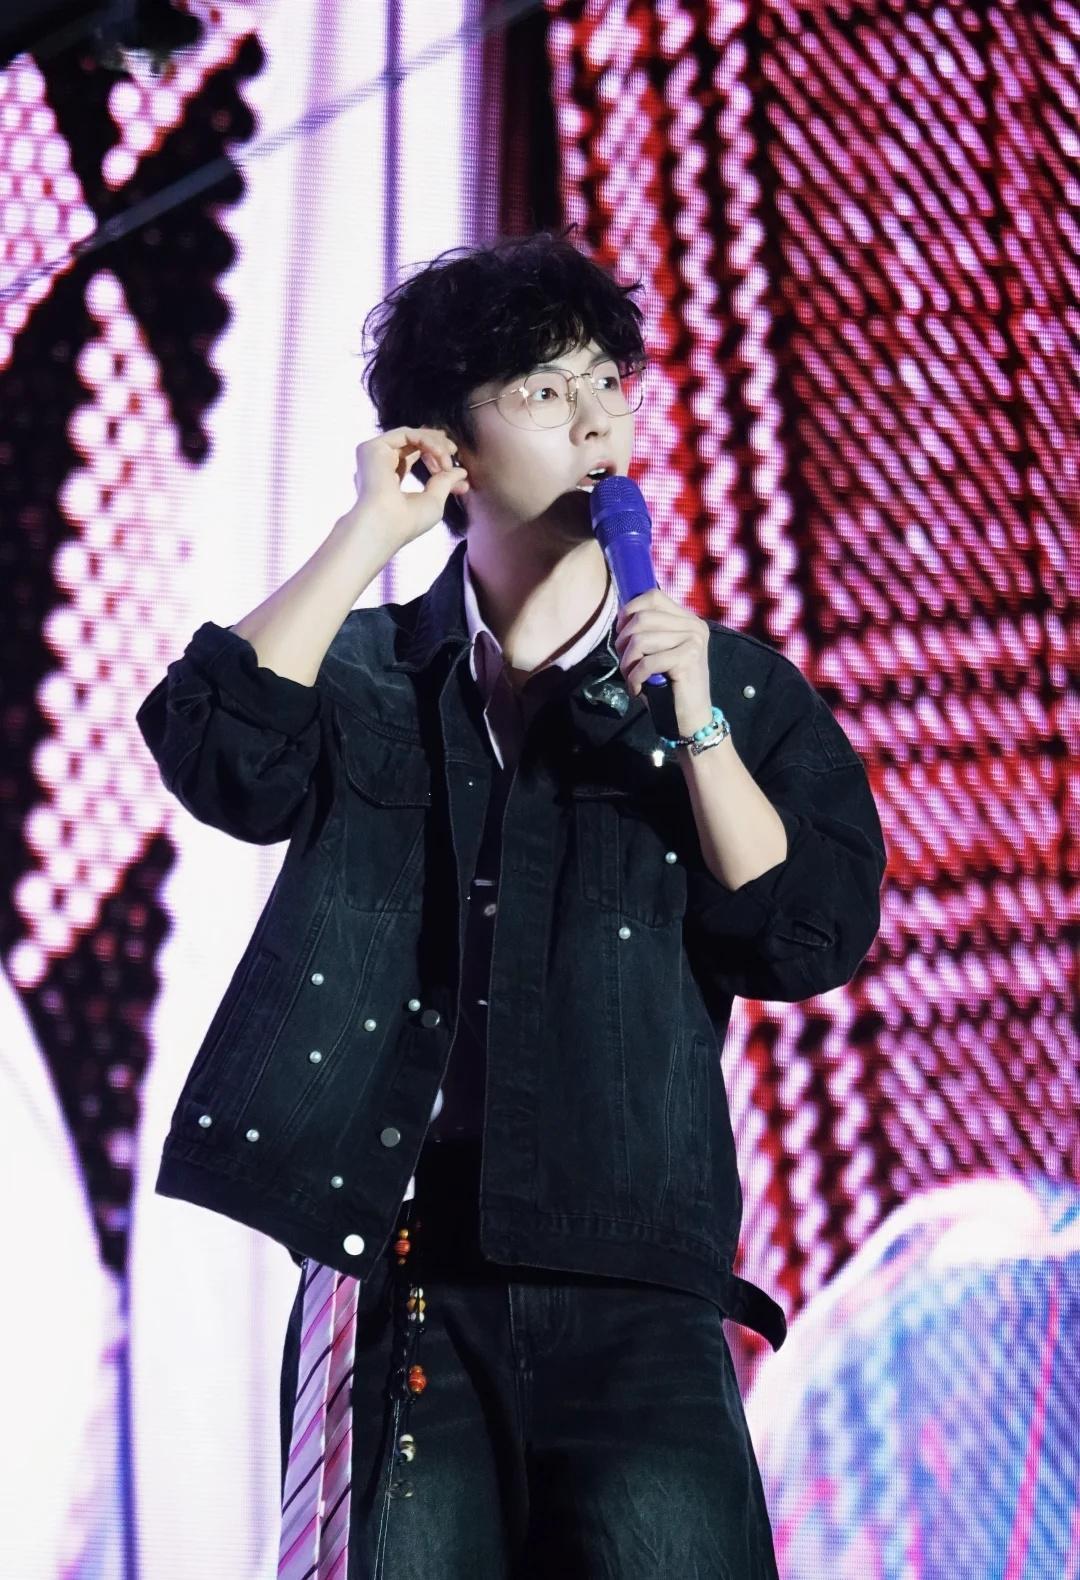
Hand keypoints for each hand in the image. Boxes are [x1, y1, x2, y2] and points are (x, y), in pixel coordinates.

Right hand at [344, 426, 468, 546]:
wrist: (386, 525)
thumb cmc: (407, 522)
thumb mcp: (433, 500)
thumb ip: (445, 482)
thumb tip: (461, 471)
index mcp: (385, 481)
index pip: (411, 459)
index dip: (435, 460)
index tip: (456, 472)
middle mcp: (377, 466)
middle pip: (410, 444)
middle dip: (436, 445)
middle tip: (454, 451)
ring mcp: (373, 456)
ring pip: (410, 437)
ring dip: (435, 445)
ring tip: (448, 461)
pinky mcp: (372, 447)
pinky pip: (406, 434)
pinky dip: (427, 441)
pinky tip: (440, 454)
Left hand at [612, 588, 712, 736]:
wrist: (691, 718)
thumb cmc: (670, 687)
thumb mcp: (658, 652)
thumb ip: (648, 631)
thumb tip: (621, 615)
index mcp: (688, 619)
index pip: (653, 596)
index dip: (629, 610)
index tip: (621, 633)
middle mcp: (694, 626)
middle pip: (642, 618)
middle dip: (623, 641)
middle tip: (625, 663)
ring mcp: (693, 640)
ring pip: (640, 640)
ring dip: (627, 663)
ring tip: (631, 678)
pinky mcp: (689, 659)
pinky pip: (646, 662)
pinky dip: (634, 678)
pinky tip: (636, 689)